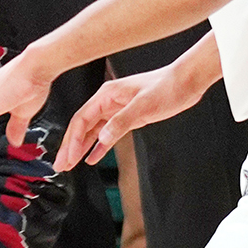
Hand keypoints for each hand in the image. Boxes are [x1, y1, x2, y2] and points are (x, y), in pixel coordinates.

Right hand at [55, 67, 207, 171]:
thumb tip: (102, 138)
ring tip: (70, 164)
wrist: (186, 83)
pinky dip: (98, 146)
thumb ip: (121, 122)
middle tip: (61, 165)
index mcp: (106, 95)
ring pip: (92, 131)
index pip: (81, 119)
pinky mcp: (126, 117)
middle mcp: (107, 102)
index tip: (68, 157)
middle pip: (82, 126)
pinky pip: (106, 134)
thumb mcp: (143, 106)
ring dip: (81, 148)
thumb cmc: (167, 88)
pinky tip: (92, 157)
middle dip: (70, 146)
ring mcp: (116, 110)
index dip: (72, 140)